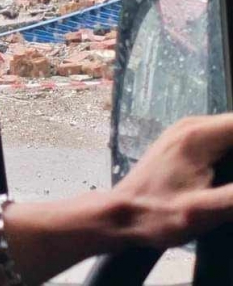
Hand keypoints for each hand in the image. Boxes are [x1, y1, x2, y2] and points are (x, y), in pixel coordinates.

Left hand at [112, 113, 232, 247]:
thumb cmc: (156, 214)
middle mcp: (191, 126)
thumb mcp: (205, 210)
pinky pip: (220, 142)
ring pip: (231, 135)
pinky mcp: (183, 144)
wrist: (121, 215)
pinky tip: (227, 183)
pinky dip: (229, 158)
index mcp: (198, 136)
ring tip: (229, 188)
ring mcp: (185, 133)